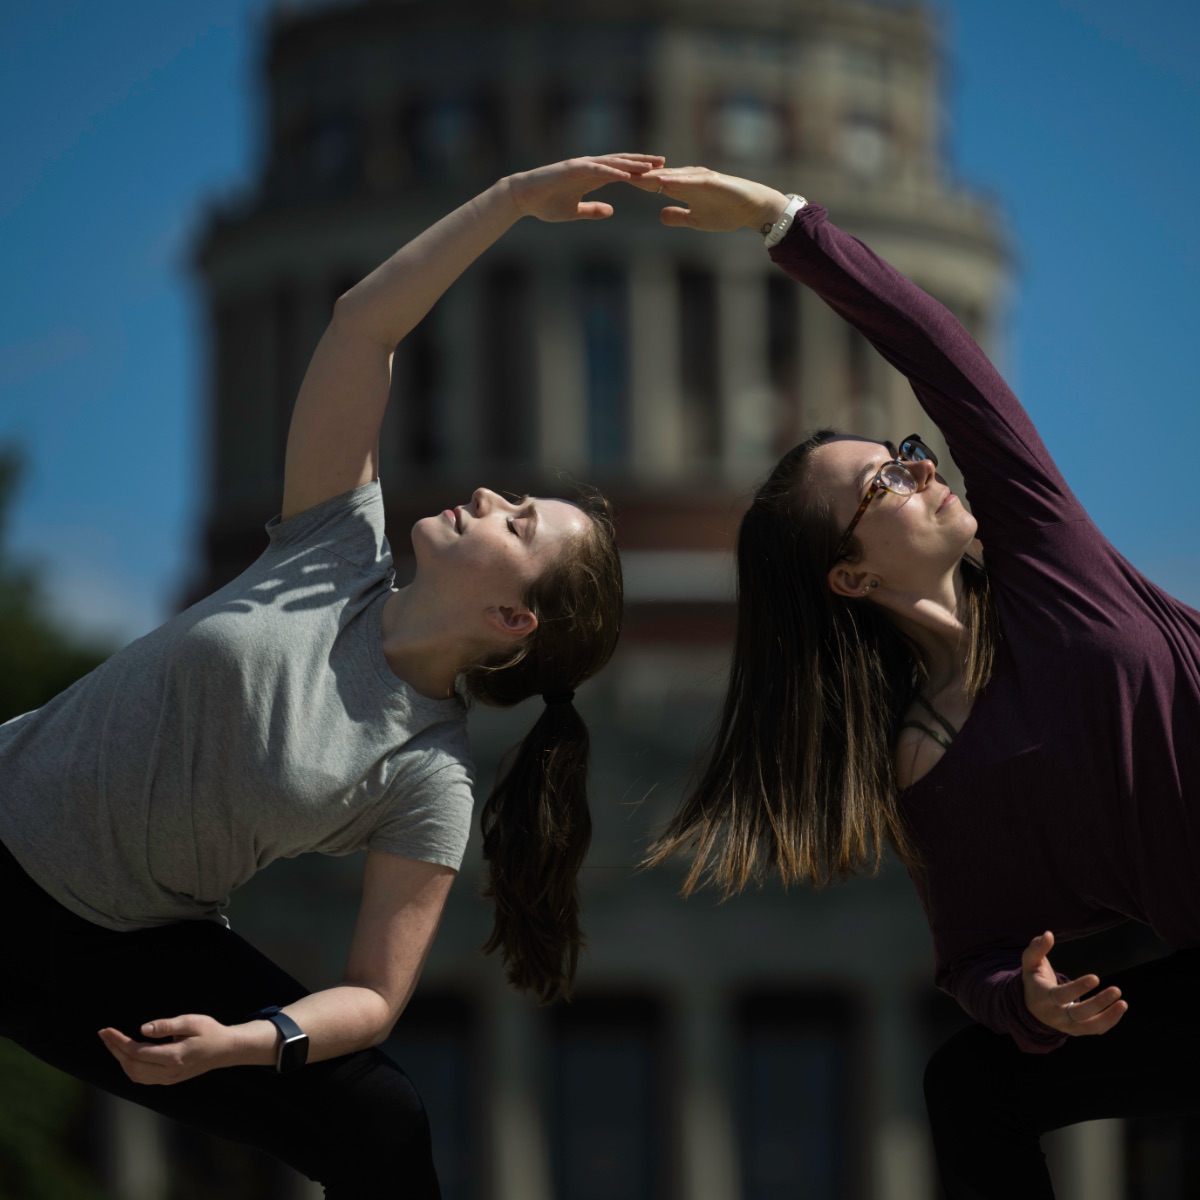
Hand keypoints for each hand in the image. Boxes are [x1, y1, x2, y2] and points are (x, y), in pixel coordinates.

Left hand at [98, 1014, 255, 1084]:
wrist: (225, 1050)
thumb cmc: (210, 1032)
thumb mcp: (192, 1021)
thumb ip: (166, 1025)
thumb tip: (142, 1029)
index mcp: (174, 1057)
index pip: (137, 1052)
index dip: (119, 1041)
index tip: (108, 1030)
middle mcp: (168, 1072)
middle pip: (131, 1065)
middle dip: (114, 1049)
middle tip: (104, 1034)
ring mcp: (167, 1079)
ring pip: (134, 1074)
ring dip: (119, 1059)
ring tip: (111, 1043)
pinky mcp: (168, 1080)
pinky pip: (141, 1078)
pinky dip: (129, 1067)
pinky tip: (126, 1055)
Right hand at [503, 154, 664, 222]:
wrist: (523, 198)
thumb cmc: (545, 204)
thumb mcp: (575, 211)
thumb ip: (593, 210)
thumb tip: (611, 211)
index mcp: (592, 177)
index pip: (621, 171)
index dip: (639, 171)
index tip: (658, 172)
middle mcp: (589, 167)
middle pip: (621, 162)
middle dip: (642, 162)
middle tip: (664, 162)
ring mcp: (581, 166)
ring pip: (612, 163)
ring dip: (632, 164)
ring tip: (651, 165)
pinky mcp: (572, 169)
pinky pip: (597, 170)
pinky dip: (612, 171)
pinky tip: (627, 175)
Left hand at [626, 165, 790, 233]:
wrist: (752, 208)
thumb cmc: (726, 212)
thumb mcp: (696, 220)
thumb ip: (678, 216)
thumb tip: (660, 215)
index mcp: (681, 187)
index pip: (652, 183)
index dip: (634, 182)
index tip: (614, 182)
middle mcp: (687, 178)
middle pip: (656, 174)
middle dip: (636, 174)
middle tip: (615, 171)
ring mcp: (699, 177)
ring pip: (670, 174)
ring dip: (651, 174)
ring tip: (631, 174)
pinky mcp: (711, 180)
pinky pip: (690, 180)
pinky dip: (675, 179)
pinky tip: (662, 180)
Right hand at [1021, 931, 1126, 1036]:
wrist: (1031, 1006)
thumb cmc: (1034, 979)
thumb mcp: (1030, 962)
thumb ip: (1037, 948)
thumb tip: (1048, 934)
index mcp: (1042, 997)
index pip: (1061, 995)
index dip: (1079, 988)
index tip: (1096, 978)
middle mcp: (1054, 1015)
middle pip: (1078, 1014)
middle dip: (1098, 1003)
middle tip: (1117, 990)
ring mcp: (1066, 1025)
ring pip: (1089, 1026)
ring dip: (1109, 1017)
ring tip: (1123, 1003)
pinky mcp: (1077, 1030)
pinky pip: (1095, 1030)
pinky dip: (1109, 1021)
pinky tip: (1120, 1008)